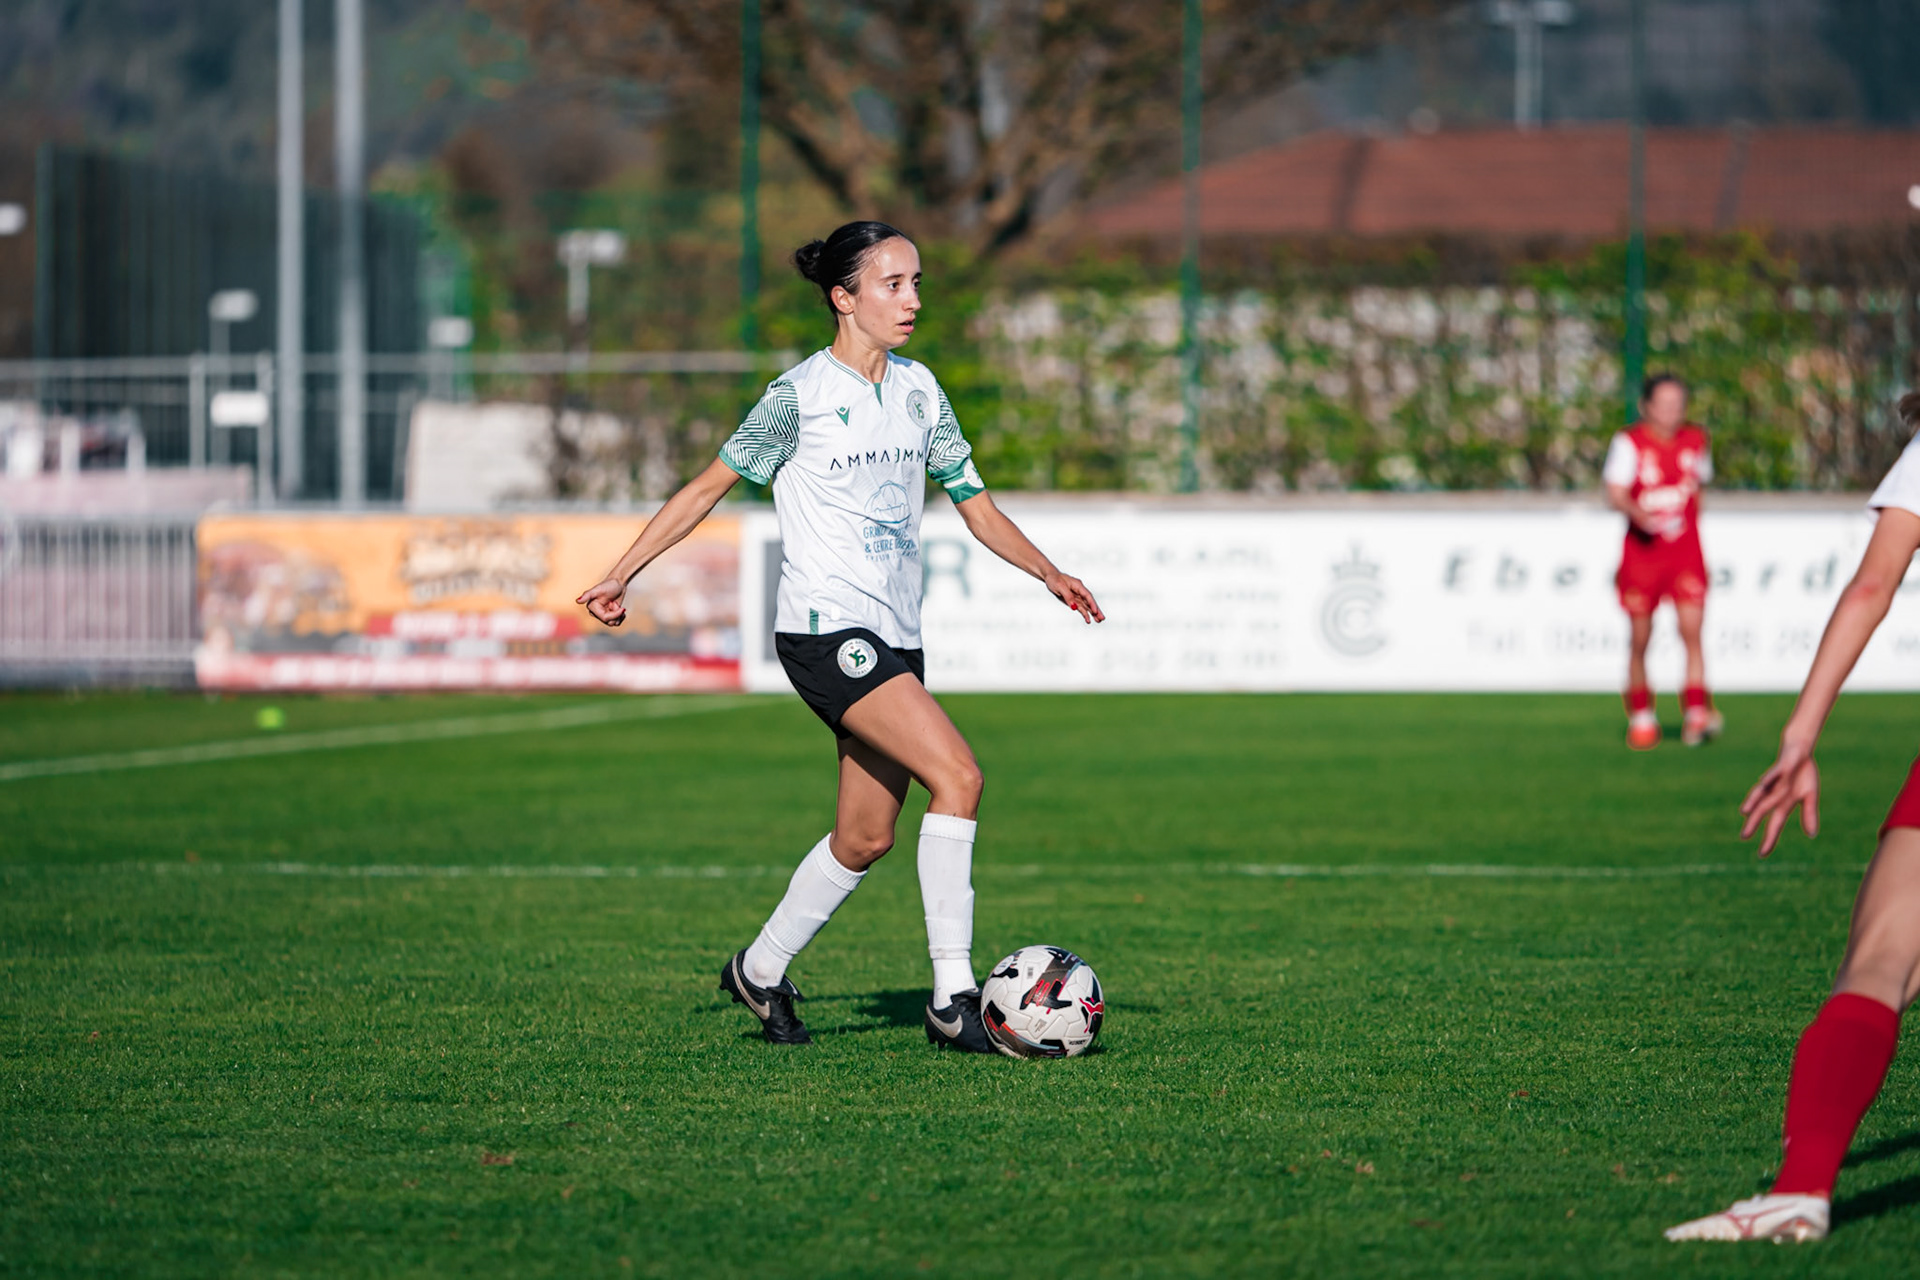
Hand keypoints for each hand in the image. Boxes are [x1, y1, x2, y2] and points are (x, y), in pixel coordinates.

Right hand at [576, 577, 628, 626]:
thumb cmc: (608, 585)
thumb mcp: (598, 589)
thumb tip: (577, 601)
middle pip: (609, 622)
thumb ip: (587, 595)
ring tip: (617, 605)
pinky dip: (621, 617)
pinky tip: (621, 609)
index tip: (622, 607)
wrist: (617, 583)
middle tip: (615, 602)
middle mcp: (596, 612)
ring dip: (619, 615)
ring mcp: (603, 614)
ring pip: (613, 623)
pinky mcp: (610, 615)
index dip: (615, 614)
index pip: (605, 618)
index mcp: (592, 607)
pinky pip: (616, 622)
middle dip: (616, 613)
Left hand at [1045, 572, 1104, 623]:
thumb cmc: (1054, 579)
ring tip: (1099, 621)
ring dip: (1092, 613)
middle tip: (1102, 618)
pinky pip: (1080, 608)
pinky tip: (1088, 620)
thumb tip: (1074, 607)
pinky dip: (1084, 613)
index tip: (1095, 611)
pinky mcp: (1073, 600)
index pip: (1087, 595)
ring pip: (1086, 606)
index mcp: (1078, 585)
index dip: (1092, 604)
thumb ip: (1068, 596)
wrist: (1050, 577)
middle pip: (1089, 601)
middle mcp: (1079, 591)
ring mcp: (1077, 596)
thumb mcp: (1060, 587)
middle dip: (1096, 610)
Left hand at [1739, 738, 1819, 856]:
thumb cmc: (1802, 775)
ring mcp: (1775, 782)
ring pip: (1761, 793)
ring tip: (1745, 812)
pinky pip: (1772, 774)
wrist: (1800, 752)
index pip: (1775, 824)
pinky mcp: (1780, 768)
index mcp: (1784, 803)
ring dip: (1753, 801)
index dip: (1769, 838)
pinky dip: (1768, 779)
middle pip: (1762, 811)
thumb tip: (1812, 835)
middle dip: (1753, 824)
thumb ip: (1809, 814)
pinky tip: (1762, 783)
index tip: (1762, 854)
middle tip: (1744, 837)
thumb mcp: (1810, 796)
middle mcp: (1775, 795)